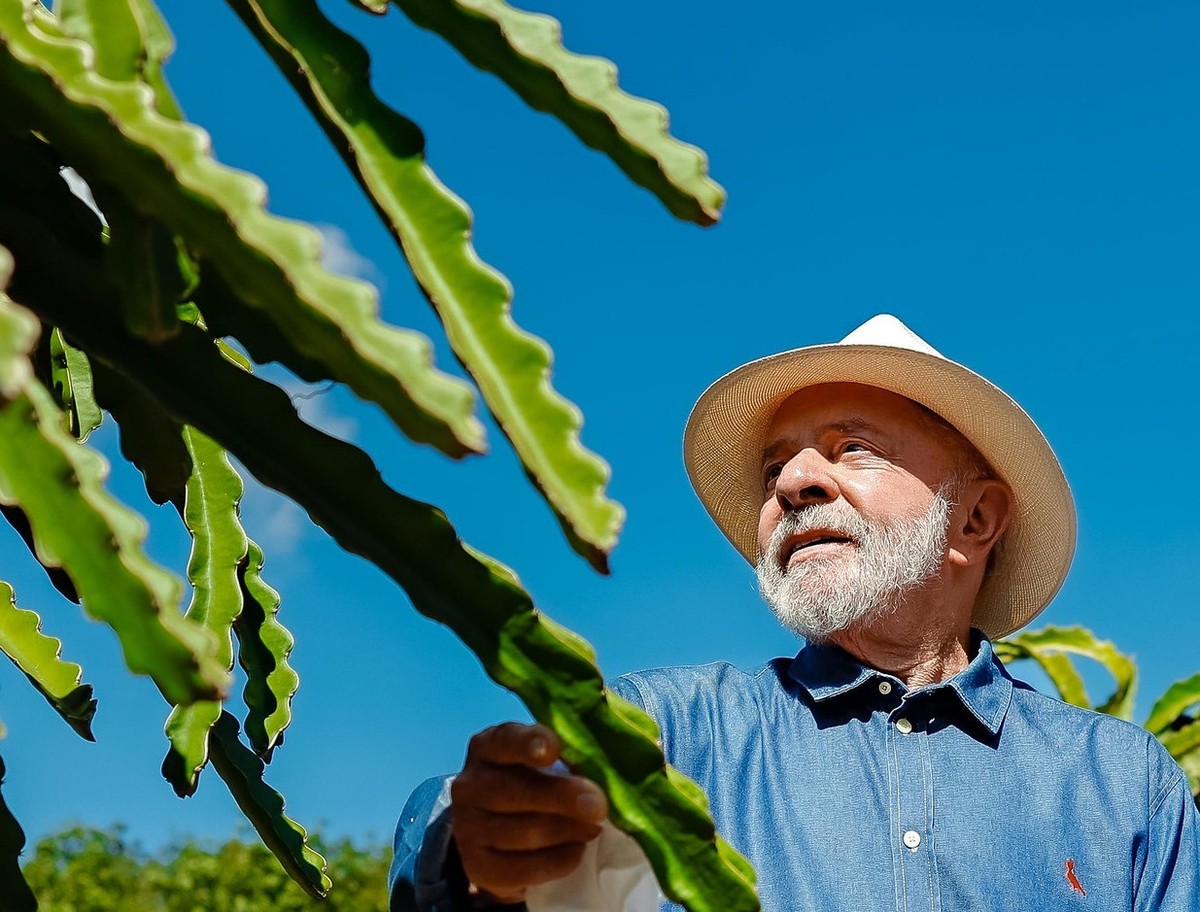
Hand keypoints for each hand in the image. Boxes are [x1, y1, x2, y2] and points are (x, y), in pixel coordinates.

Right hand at [450, 722, 608, 904]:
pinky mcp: (478, 867)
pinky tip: (576, 851)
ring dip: (569, 831)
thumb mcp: (539, 761)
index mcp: (488, 747)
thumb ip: (566, 755)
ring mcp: (469, 828)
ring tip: (594, 828)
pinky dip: (558, 861)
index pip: (506, 740)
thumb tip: (606, 764)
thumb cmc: (530, 783)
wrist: (494, 835)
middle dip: (564, 797)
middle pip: (518, 791)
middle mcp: (470, 785)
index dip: (530, 743)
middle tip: (599, 806)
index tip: (554, 750)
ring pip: (526, 832)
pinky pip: (524, 869)